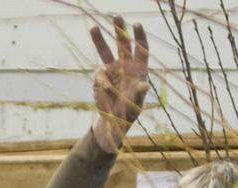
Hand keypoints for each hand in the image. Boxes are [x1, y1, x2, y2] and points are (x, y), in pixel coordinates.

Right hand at [89, 17, 149, 152]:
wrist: (113, 121)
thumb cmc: (129, 113)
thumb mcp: (136, 106)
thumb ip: (139, 95)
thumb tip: (144, 86)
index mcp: (139, 71)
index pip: (141, 50)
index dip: (139, 37)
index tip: (137, 25)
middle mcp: (126, 67)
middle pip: (122, 45)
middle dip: (119, 30)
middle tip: (116, 16)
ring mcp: (112, 70)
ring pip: (105, 52)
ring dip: (99, 39)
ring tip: (93, 27)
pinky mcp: (100, 78)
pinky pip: (99, 75)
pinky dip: (101, 83)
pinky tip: (104, 92)